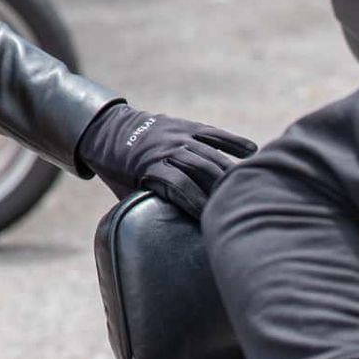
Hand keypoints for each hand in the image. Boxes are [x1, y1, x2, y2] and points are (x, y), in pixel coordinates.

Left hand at [78, 103, 255, 218]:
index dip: (198, 204)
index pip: (180, 186)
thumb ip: (147, 203)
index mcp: (149, 165)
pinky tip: (253, 152)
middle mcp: (166, 148)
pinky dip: (233, 141)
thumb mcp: (125, 189)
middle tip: (239, 206)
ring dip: (231, 171)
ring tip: (251, 187)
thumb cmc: (116, 169)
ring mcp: (178, 135)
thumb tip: (164, 232)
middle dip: (219, 189)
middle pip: (201, 169)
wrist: (106, 128)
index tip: (214, 220)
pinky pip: (213, 133)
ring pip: (210, 153)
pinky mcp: (186, 126)